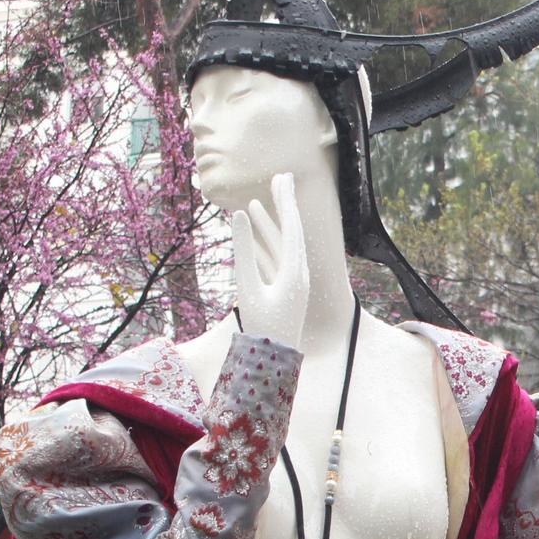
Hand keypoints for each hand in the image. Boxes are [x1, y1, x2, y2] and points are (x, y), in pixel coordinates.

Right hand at [231, 172, 307, 344]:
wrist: (272, 360)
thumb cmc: (260, 326)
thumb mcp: (247, 286)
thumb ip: (242, 249)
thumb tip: (239, 215)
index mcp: (295, 271)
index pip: (293, 227)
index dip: (286, 201)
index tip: (282, 178)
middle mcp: (298, 273)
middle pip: (291, 231)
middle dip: (284, 205)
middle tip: (279, 179)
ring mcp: (292, 281)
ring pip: (281, 246)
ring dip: (270, 225)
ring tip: (258, 204)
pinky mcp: (284, 289)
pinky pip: (275, 260)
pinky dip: (265, 244)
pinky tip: (255, 234)